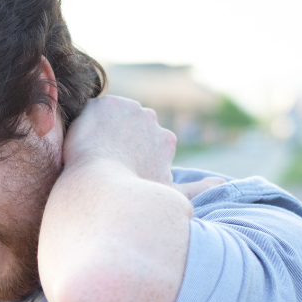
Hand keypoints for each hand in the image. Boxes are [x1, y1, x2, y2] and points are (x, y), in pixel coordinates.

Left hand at [63, 96, 225, 197]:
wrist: (100, 188)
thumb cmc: (135, 197)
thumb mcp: (172, 196)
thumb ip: (198, 189)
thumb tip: (220, 184)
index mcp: (166, 140)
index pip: (145, 145)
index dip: (129, 158)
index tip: (118, 172)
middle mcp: (151, 119)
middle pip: (129, 129)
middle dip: (118, 142)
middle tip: (102, 164)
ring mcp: (126, 110)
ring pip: (111, 119)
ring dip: (104, 131)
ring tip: (91, 154)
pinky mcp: (102, 104)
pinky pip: (93, 111)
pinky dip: (87, 123)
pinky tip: (82, 142)